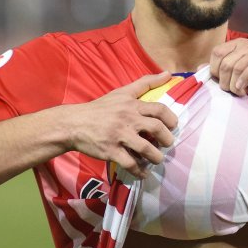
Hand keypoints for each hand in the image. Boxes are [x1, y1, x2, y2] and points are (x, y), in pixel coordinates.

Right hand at [60, 72, 177, 177]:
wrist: (74, 124)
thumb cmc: (101, 108)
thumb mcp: (122, 92)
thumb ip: (146, 83)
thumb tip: (169, 74)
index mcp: (131, 104)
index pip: (159, 109)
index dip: (171, 119)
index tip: (173, 126)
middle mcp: (127, 119)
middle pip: (156, 128)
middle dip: (167, 139)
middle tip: (167, 144)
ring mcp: (119, 135)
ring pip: (146, 148)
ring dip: (156, 157)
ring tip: (157, 159)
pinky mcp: (110, 151)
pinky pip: (130, 163)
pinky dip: (140, 171)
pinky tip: (143, 173)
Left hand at [209, 39, 247, 96]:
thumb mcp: (239, 75)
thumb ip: (221, 71)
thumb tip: (199, 68)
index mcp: (237, 45)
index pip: (216, 53)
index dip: (214, 70)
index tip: (221, 84)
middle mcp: (246, 44)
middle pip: (224, 61)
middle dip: (223, 80)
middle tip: (230, 91)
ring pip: (235, 66)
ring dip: (234, 84)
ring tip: (239, 93)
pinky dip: (244, 80)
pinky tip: (244, 89)